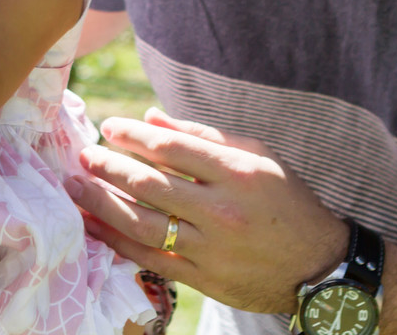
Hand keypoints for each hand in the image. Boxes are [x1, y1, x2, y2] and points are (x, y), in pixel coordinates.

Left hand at [65, 107, 348, 313]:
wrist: (321, 267)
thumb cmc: (286, 201)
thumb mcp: (258, 157)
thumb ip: (203, 135)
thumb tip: (150, 116)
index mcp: (239, 174)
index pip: (172, 148)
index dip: (133, 136)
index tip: (108, 127)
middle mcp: (223, 211)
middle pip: (149, 185)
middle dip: (108, 167)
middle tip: (83, 155)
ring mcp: (212, 249)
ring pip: (141, 224)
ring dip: (101, 203)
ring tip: (75, 187)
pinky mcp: (204, 279)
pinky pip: (149, 259)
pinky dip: (116, 241)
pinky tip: (93, 225)